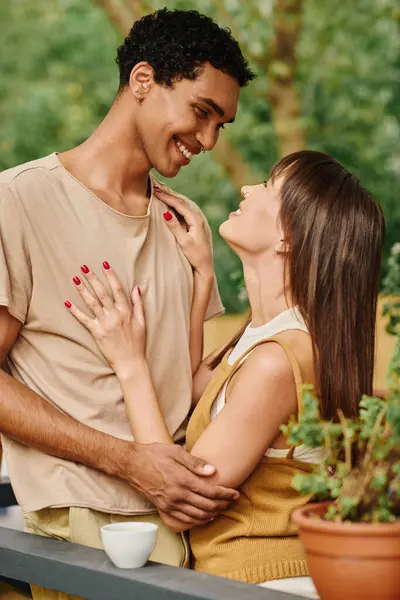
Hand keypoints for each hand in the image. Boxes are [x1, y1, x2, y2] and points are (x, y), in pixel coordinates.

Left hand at [65, 263, 144, 375]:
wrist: (130, 362)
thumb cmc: (137, 343)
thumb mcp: (142, 322)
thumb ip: (138, 304)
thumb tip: (136, 288)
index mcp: (126, 311)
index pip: (117, 289)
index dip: (110, 275)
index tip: (105, 264)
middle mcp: (114, 315)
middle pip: (102, 293)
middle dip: (92, 278)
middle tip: (84, 267)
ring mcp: (105, 323)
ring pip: (91, 303)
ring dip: (82, 290)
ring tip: (75, 278)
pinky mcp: (96, 332)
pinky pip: (84, 319)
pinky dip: (75, 311)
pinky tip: (67, 302)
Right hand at [124, 442, 238, 528]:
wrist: (131, 465)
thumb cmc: (154, 454)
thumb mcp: (175, 452)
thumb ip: (195, 463)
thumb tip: (213, 471)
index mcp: (183, 480)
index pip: (211, 492)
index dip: (226, 494)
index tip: (235, 493)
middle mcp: (178, 495)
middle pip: (207, 506)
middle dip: (223, 505)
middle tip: (232, 502)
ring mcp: (170, 504)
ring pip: (197, 516)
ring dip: (212, 514)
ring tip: (222, 509)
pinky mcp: (164, 508)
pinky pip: (184, 520)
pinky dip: (198, 521)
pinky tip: (204, 517)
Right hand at [155, 186, 213, 278]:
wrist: (206, 266)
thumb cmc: (195, 256)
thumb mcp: (183, 242)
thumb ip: (174, 226)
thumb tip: (165, 212)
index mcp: (197, 220)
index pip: (180, 204)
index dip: (167, 197)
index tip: (155, 191)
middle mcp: (200, 217)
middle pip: (183, 201)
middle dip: (169, 194)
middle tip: (156, 187)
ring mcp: (201, 219)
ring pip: (186, 203)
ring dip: (174, 197)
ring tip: (162, 192)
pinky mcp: (199, 223)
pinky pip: (187, 208)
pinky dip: (178, 203)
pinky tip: (173, 202)